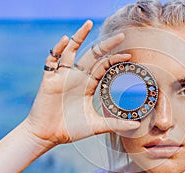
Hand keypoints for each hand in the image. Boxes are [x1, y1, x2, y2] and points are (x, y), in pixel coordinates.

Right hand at [23, 20, 139, 146]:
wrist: (48, 136)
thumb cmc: (70, 129)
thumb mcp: (96, 125)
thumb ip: (115, 124)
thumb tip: (136, 124)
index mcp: (88, 84)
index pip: (104, 66)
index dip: (115, 59)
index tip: (129, 55)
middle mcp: (77, 77)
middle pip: (93, 55)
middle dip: (106, 45)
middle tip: (121, 35)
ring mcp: (63, 76)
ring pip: (71, 51)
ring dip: (79, 37)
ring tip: (88, 24)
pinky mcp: (49, 80)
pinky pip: (52, 61)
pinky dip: (57, 49)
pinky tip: (65, 40)